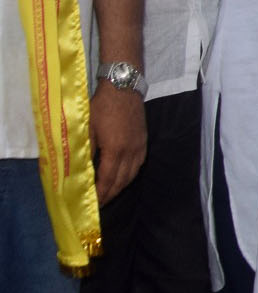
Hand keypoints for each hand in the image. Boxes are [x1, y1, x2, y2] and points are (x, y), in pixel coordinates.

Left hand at [88, 83, 145, 203]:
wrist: (124, 88)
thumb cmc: (102, 107)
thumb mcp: (88, 128)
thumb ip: (86, 150)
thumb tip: (80, 170)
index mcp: (115, 150)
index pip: (107, 179)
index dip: (101, 193)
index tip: (93, 204)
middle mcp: (130, 152)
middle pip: (121, 181)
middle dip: (110, 194)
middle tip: (100, 204)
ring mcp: (139, 147)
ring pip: (131, 175)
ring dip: (120, 187)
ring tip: (110, 194)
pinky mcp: (143, 141)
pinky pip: (138, 165)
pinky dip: (130, 176)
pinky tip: (123, 178)